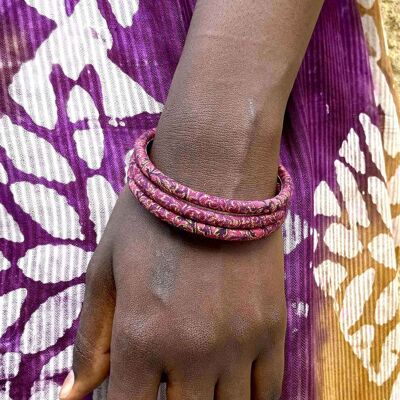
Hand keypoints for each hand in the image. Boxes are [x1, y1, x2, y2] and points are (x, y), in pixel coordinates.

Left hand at [59, 182, 285, 399]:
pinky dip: (249, 399)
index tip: (137, 389)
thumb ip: (89, 339)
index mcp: (140, 335)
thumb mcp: (105, 270)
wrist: (213, 177)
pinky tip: (232, 382)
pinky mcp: (272, 327)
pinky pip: (269, 392)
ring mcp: (238, 341)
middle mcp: (191, 349)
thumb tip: (70, 396)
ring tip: (198, 378)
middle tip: (167, 378)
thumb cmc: (150, 218)